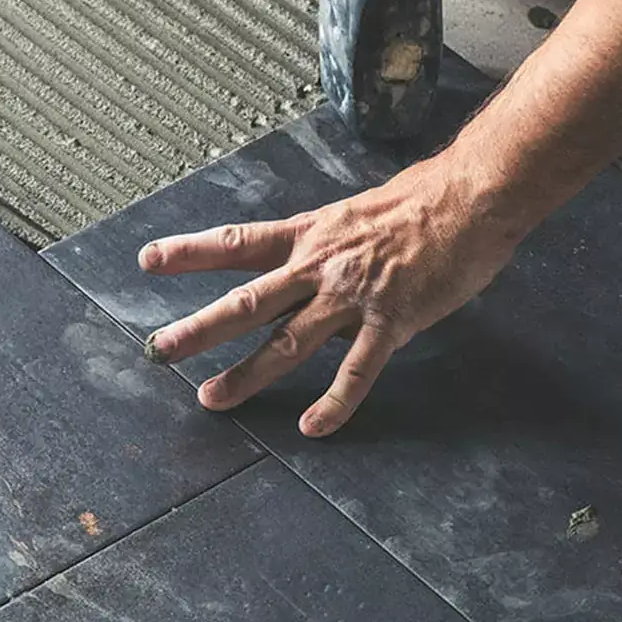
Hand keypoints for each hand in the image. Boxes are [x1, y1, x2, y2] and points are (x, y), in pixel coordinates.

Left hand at [136, 156, 523, 436]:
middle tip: (158, 349)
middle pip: (247, 300)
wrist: (472, 195)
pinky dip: (334, 402)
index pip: (238, 242)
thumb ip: (326, 247)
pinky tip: (312, 426)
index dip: (191, 251)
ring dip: (245, 373)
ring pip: (287, 340)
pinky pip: (357, 370)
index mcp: (309, 235)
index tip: (148, 260)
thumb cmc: (421, 201)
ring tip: (209, 398)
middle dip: (199, 327)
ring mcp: (353, 296)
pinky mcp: (392, 320)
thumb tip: (304, 269)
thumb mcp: (355, 214)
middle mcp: (320, 265)